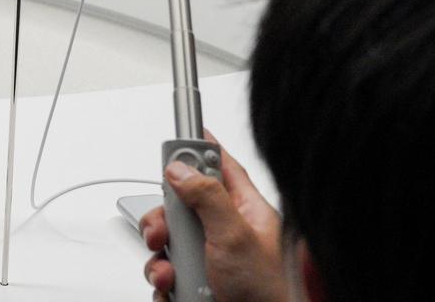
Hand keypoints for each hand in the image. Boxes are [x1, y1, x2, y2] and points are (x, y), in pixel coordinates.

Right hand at [139, 138, 287, 301]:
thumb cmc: (274, 293)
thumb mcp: (236, 238)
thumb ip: (208, 198)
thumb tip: (181, 168)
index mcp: (246, 212)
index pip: (219, 167)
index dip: (197, 152)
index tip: (173, 147)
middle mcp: (227, 233)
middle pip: (181, 207)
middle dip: (164, 222)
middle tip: (163, 234)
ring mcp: (211, 261)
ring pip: (168, 244)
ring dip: (160, 260)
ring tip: (171, 275)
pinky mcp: (197, 286)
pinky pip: (166, 275)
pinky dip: (163, 284)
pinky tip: (174, 291)